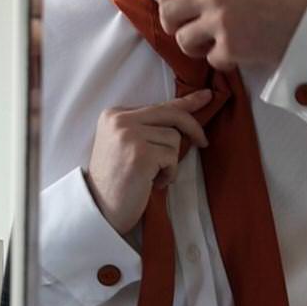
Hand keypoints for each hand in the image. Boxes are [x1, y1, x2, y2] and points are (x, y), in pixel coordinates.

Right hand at [84, 91, 210, 231]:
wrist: (100, 209)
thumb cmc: (118, 180)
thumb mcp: (128, 146)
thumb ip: (150, 128)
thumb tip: (186, 115)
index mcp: (114, 115)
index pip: (158, 105)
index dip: (185, 102)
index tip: (206, 96)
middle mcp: (119, 120)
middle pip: (171, 115)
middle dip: (193, 128)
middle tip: (203, 142)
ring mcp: (129, 135)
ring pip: (173, 138)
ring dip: (170, 161)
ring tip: (152, 175)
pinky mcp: (140, 154)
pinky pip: (171, 158)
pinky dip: (168, 174)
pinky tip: (152, 183)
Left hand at [157, 0, 306, 71]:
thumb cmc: (281, 2)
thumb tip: (184, 2)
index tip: (172, 8)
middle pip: (167, 12)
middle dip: (172, 26)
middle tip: (187, 32)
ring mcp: (221, 23)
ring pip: (182, 40)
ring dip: (195, 48)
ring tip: (213, 46)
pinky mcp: (230, 47)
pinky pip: (210, 60)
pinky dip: (223, 62)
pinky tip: (240, 54)